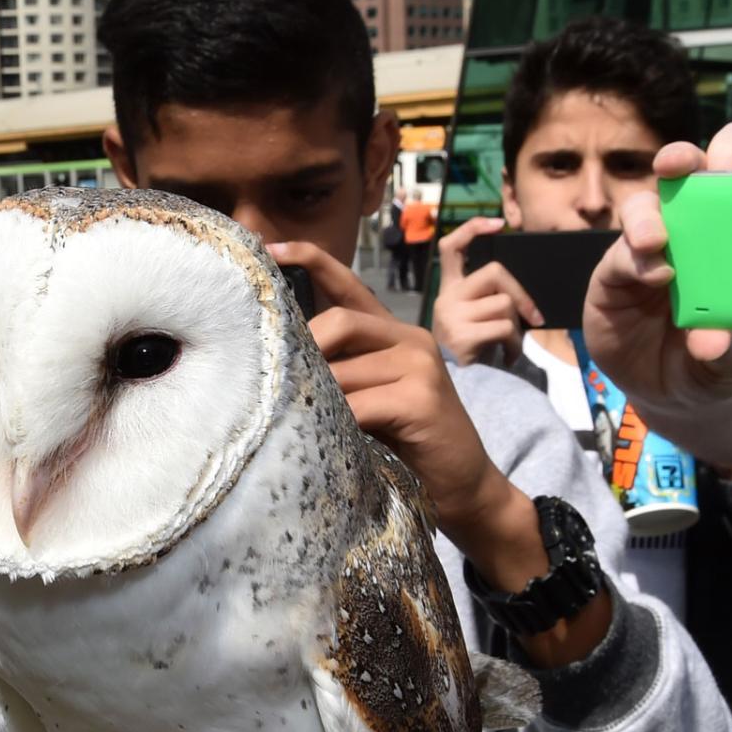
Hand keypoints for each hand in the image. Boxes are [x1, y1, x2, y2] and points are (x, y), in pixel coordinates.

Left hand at [268, 241, 506, 538]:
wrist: (463, 485)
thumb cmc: (407, 445)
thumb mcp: (370, 399)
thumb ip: (340, 373)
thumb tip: (278, 365)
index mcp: (393, 332)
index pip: (348, 283)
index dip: (308, 260)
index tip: (268, 247)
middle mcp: (410, 337)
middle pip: (339, 321)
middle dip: (303, 351)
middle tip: (277, 387)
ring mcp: (420, 364)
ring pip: (344, 369)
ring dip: (316, 398)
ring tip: (296, 421)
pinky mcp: (422, 398)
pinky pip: (360, 405)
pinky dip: (336, 423)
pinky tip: (328, 441)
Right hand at [431, 218, 541, 366]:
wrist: (453, 391)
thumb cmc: (470, 353)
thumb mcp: (473, 319)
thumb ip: (486, 299)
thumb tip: (518, 292)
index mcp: (448, 290)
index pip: (451, 246)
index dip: (473, 229)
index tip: (498, 225)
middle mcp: (446, 298)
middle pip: (495, 272)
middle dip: (521, 294)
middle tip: (533, 318)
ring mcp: (452, 317)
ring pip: (504, 303)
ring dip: (518, 328)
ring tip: (510, 347)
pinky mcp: (462, 336)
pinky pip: (505, 328)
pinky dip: (515, 345)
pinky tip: (508, 358)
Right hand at [580, 123, 731, 421]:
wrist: (679, 393)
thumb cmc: (720, 359)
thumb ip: (731, 350)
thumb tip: (711, 342)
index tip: (731, 164)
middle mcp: (690, 228)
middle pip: (684, 174)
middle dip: (680, 160)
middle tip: (677, 166)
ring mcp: (649, 250)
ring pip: (642, 210)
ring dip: (646, 218)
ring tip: (654, 242)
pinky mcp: (614, 278)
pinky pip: (618, 259)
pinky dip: (633, 262)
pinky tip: (652, 275)